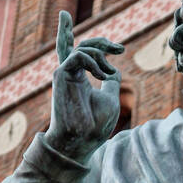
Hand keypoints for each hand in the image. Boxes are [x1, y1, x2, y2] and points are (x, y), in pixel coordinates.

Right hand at [45, 11, 124, 160]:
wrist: (81, 140)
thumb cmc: (95, 125)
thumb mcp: (110, 99)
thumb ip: (111, 82)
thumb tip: (115, 70)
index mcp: (81, 79)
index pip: (83, 53)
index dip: (102, 45)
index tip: (121, 50)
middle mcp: (71, 74)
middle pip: (82, 46)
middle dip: (101, 42)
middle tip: (120, 49)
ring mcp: (65, 74)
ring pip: (80, 49)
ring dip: (100, 55)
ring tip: (108, 75)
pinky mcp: (60, 75)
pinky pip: (78, 56)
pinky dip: (93, 62)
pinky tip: (102, 77)